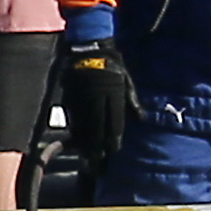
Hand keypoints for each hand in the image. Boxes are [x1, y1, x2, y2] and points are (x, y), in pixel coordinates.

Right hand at [59, 39, 133, 160]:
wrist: (90, 50)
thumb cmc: (113, 66)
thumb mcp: (127, 81)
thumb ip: (132, 101)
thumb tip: (141, 119)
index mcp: (114, 95)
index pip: (114, 122)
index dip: (113, 138)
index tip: (114, 151)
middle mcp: (97, 99)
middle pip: (97, 127)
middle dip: (98, 145)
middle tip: (98, 161)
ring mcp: (82, 99)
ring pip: (83, 124)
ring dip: (85, 141)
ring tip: (86, 156)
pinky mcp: (69, 97)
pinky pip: (72, 117)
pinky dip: (75, 129)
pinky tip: (76, 139)